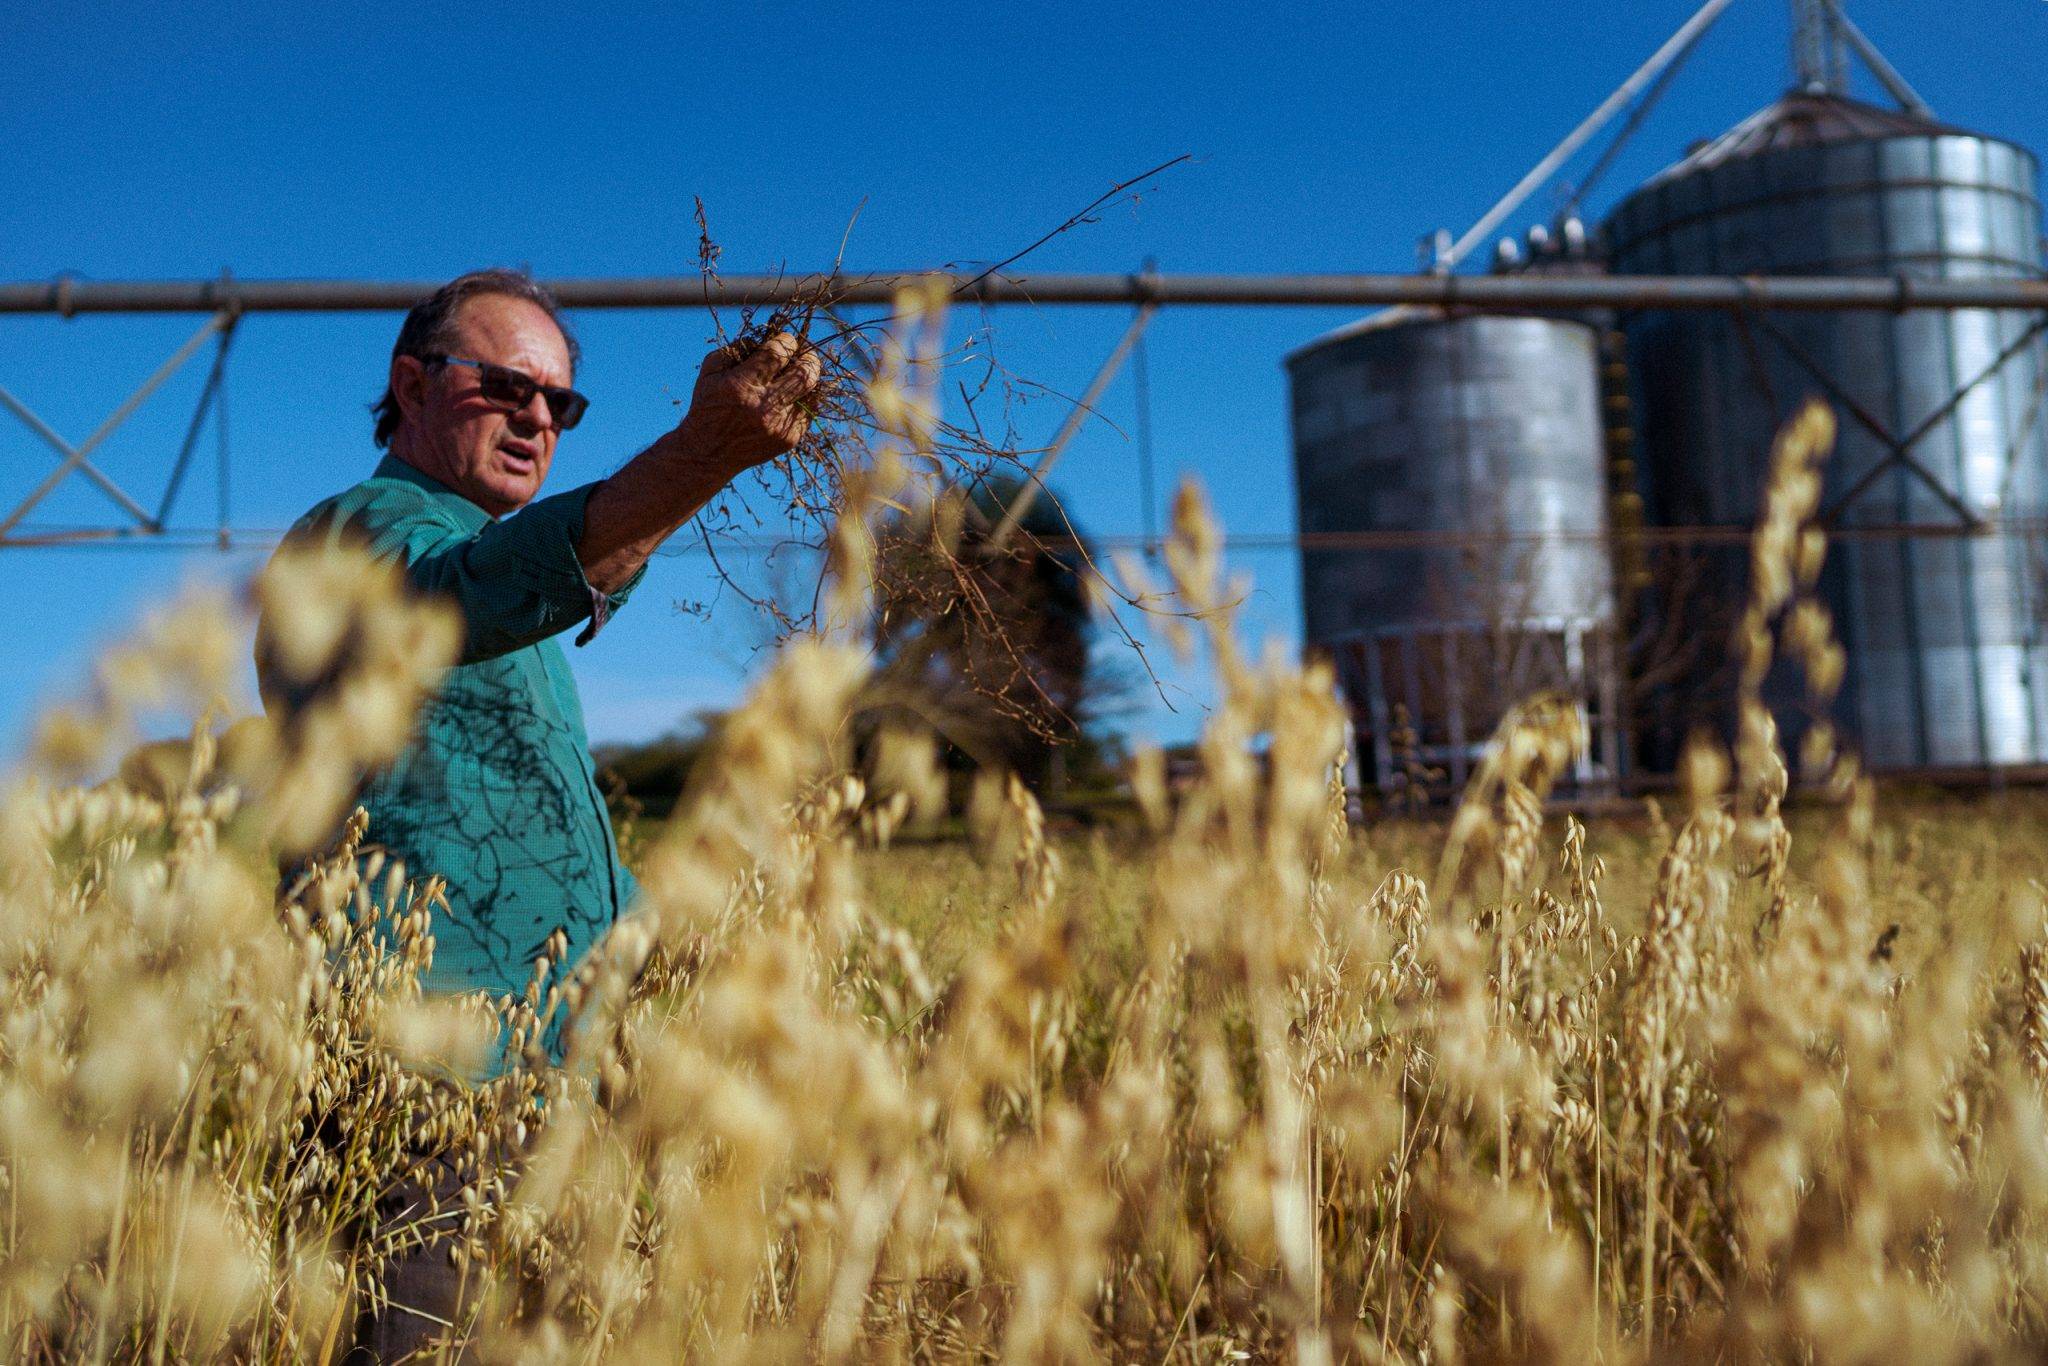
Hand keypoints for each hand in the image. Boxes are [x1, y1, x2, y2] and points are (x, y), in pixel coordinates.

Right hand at [675, 331, 821, 476]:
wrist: (708, 454)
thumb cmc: (708, 406)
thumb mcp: (710, 372)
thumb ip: (734, 348)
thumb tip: (765, 337)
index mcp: (741, 385)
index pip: (777, 353)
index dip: (787, 341)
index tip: (785, 340)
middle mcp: (764, 406)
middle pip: (805, 373)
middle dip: (809, 357)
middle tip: (805, 353)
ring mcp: (779, 425)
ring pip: (812, 393)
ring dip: (809, 378)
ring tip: (800, 373)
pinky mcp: (789, 439)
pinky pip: (809, 412)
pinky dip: (804, 399)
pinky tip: (793, 396)